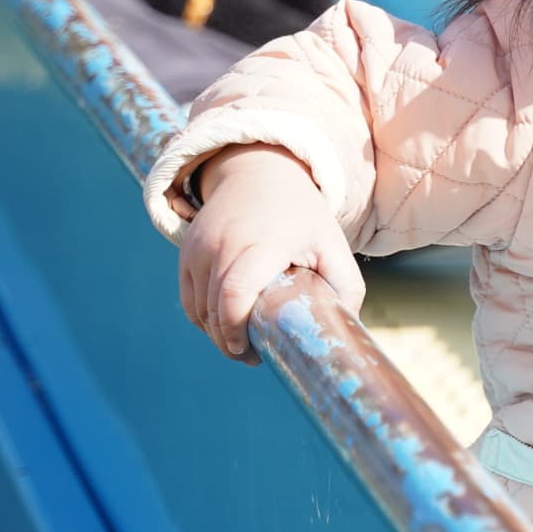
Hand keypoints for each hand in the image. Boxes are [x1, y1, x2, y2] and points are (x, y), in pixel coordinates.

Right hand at [171, 145, 361, 360]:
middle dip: (229, 341)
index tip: (251, 352)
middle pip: (214, 307)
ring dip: (216, 334)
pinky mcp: (186, 251)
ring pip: (198, 308)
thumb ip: (345, 285)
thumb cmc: (301, 216)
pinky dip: (203, 319)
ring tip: (241, 346)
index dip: (235, 328)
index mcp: (263, 241)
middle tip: (252, 358)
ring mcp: (199, 247)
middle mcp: (224, 242)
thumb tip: (341, 331)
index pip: (235, 290)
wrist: (260, 173)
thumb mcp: (332, 243)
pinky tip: (224, 330)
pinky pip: (189, 299)